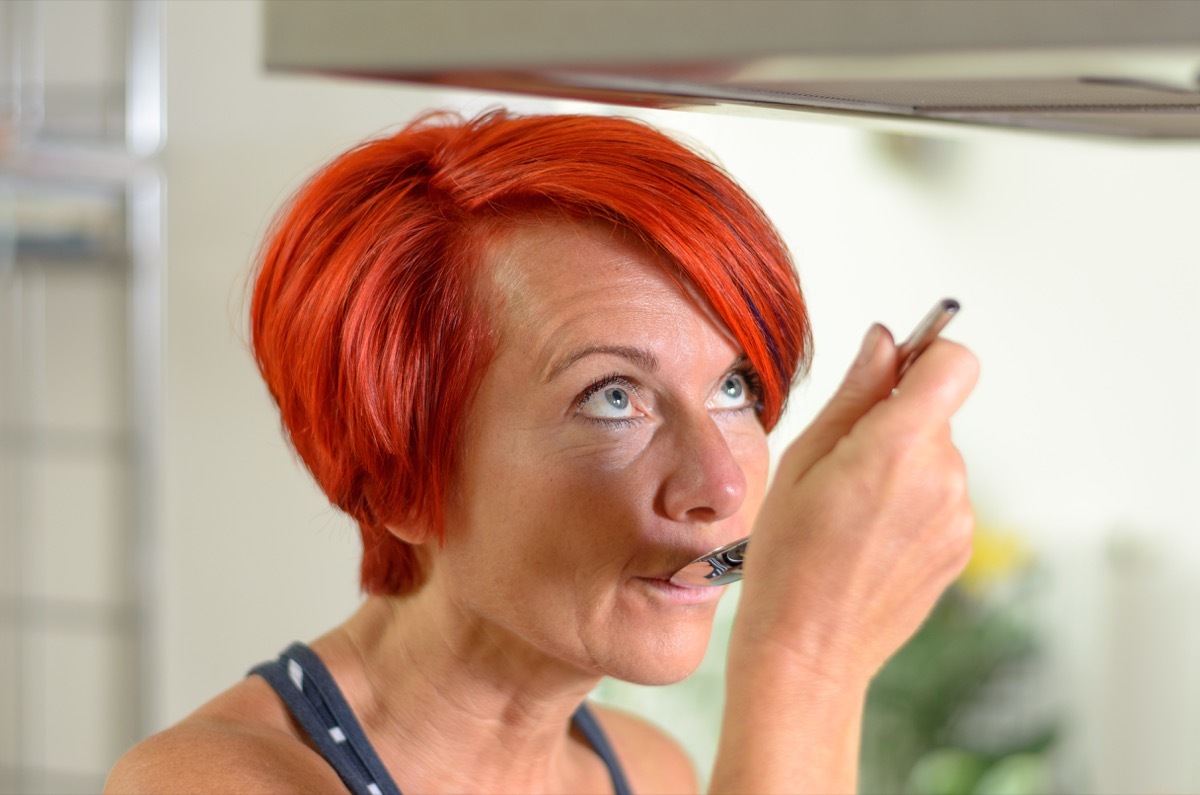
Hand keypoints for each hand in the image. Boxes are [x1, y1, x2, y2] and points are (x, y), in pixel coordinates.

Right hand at [734, 323, 978, 684]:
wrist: (809, 647)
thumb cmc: (788, 559)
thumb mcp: (802, 460)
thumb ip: (853, 393)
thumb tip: (884, 342)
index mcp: (897, 447)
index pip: (955, 363)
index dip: (927, 355)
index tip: (895, 370)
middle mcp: (942, 477)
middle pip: (937, 412)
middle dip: (896, 421)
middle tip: (843, 464)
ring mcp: (959, 516)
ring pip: (937, 456)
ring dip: (903, 466)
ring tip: (852, 511)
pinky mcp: (961, 546)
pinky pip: (942, 497)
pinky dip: (912, 503)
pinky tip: (869, 537)